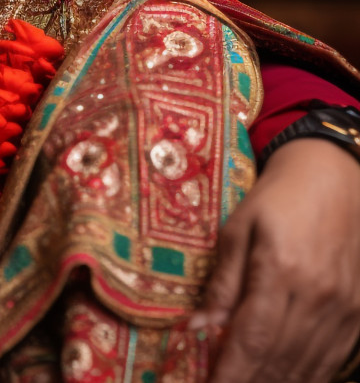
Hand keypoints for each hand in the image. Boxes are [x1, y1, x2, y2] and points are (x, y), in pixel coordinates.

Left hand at [193, 138, 359, 381]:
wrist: (334, 179)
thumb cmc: (277, 201)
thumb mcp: (238, 230)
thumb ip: (223, 282)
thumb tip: (198, 327)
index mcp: (281, 271)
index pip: (252, 338)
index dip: (231, 371)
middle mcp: (318, 295)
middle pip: (280, 358)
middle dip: (249, 381)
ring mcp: (345, 306)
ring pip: (309, 364)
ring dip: (278, 381)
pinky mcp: (359, 311)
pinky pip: (334, 357)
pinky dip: (309, 375)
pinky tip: (286, 379)